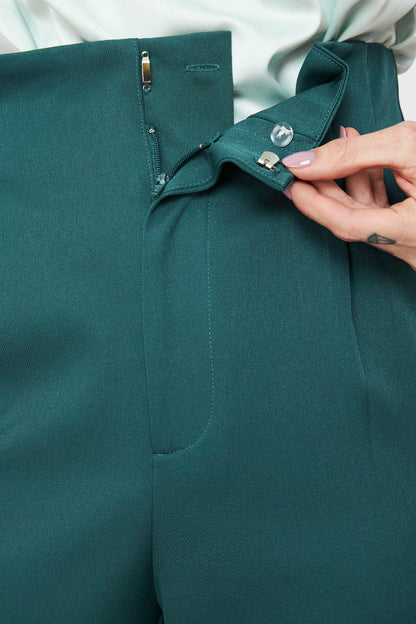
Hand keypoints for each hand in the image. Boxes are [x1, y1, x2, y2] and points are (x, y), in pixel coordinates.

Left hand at [281, 121, 415, 271]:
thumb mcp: (409, 146)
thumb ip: (355, 154)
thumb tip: (306, 161)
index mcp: (411, 232)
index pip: (345, 224)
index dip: (314, 203)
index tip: (291, 181)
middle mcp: (410, 245)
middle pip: (351, 220)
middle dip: (324, 188)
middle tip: (303, 164)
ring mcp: (413, 241)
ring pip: (367, 215)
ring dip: (346, 181)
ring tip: (335, 146)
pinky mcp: (415, 229)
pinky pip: (383, 211)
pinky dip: (368, 185)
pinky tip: (360, 159)